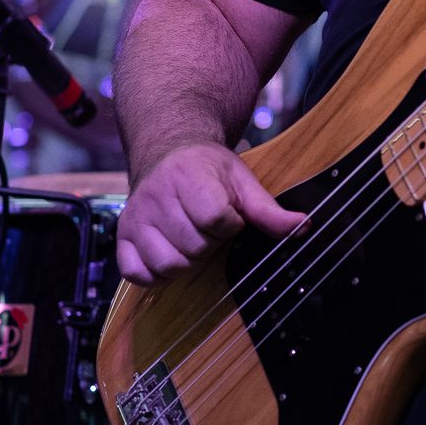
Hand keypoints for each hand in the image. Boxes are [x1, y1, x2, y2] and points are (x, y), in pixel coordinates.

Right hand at [116, 142, 305, 285]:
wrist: (167, 151)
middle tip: (210, 226)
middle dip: (211, 243)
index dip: (231, 224)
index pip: (216, 219)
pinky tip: (171, 252)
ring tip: (193, 238)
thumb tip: (304, 227)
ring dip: (189, 260)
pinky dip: (158, 274)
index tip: (230, 215)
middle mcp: (156, 197)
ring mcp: (135, 218)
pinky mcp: (121, 236)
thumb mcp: (243, 181)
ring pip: (169, 264)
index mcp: (189, 176)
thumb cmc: (208, 169)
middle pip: (194, 247)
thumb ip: (269, 210)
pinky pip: (138, 275)